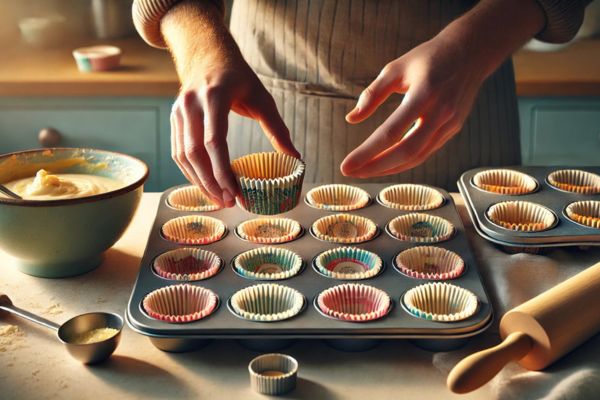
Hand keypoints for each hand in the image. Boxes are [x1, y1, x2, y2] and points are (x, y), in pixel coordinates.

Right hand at [170, 60, 298, 206]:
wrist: (208, 55)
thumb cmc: (239, 78)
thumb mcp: (262, 98)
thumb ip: (277, 129)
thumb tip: (296, 158)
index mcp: (214, 96)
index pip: (214, 142)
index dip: (223, 172)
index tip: (236, 193)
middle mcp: (191, 104)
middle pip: (195, 153)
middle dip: (211, 183)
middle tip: (229, 203)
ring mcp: (178, 111)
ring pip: (183, 156)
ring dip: (199, 182)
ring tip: (219, 200)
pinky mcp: (174, 119)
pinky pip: (178, 152)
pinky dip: (190, 172)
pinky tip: (206, 185)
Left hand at [341, 35, 482, 177]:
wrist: (471, 53)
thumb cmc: (428, 58)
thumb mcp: (396, 68)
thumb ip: (372, 94)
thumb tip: (350, 119)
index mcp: (424, 93)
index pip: (391, 132)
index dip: (367, 152)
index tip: (346, 165)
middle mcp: (440, 112)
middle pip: (406, 152)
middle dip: (376, 167)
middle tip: (351, 173)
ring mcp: (450, 123)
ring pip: (417, 157)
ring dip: (389, 169)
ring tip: (364, 172)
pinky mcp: (453, 129)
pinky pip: (426, 152)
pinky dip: (404, 162)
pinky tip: (386, 164)